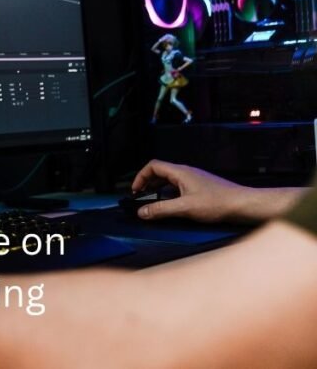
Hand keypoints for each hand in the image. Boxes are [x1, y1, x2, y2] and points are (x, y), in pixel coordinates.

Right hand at [131, 160, 253, 222]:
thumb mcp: (185, 208)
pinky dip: (169, 193)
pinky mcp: (200, 187)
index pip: (153, 166)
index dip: (140, 177)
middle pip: (160, 172)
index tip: (135, 190)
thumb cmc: (218, 203)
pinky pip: (179, 186)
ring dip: (158, 188)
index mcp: (180, 172)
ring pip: (169, 179)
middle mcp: (186, 172)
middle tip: (141, 196)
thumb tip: (142, 212)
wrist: (243, 204)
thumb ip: (161, 209)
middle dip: (147, 183)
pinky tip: (172, 204)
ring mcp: (194, 179)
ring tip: (153, 201)